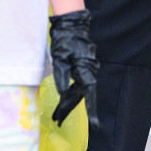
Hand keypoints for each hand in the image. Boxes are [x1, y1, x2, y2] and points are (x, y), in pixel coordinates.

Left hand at [49, 10, 98, 127]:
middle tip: (57, 120)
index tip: (94, 125)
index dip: (91, 111)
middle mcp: (88, 73)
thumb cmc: (65, 40)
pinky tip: (63, 99)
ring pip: (77, 91)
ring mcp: (85, 70)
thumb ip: (62, 76)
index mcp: (85, 72)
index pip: (88, 96)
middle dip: (68, 109)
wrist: (71, 26)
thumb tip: (62, 93)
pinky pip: (76, 84)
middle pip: (79, 96)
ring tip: (56, 114)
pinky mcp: (80, 68)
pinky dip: (69, 92)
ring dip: (67, 102)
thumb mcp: (59, 58)